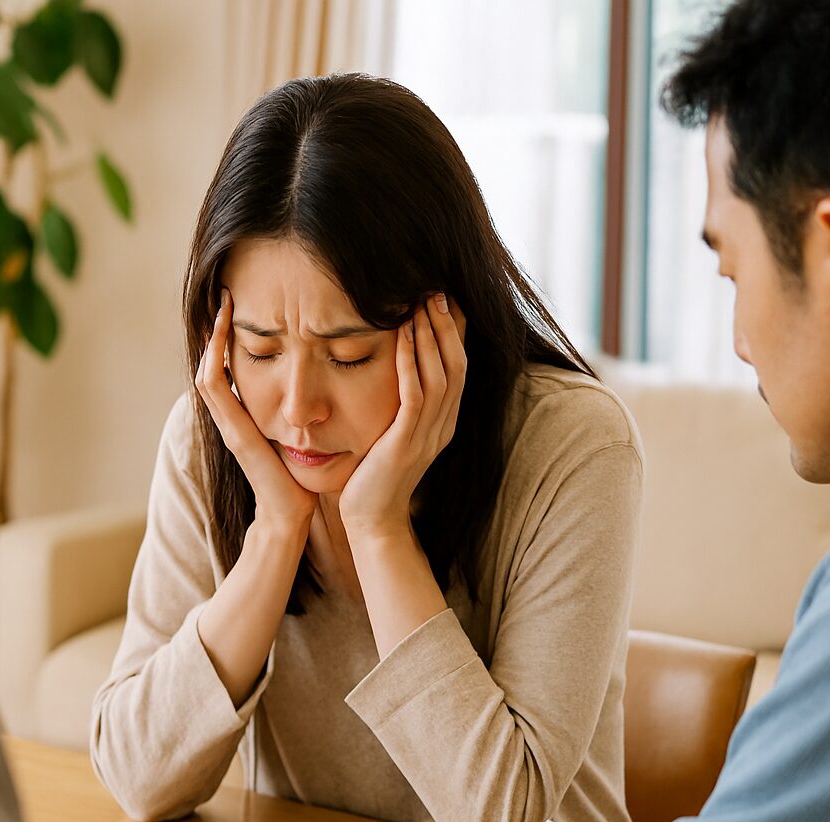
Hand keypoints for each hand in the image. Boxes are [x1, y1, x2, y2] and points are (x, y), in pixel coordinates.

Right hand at [195, 289, 317, 537]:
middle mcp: (233, 418)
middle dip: (217, 330)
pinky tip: (222, 335)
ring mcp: (229, 424)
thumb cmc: (296, 481)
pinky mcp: (234, 432)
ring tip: (222, 305)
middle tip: (224, 293)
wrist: (289, 516)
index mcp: (246, 417)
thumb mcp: (294, 438)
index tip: (240, 307)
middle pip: (211, 364)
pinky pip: (215, 388)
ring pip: (208, 371)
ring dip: (213, 338)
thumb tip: (315, 389)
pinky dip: (214, 359)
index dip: (229, 340)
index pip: (228, 369)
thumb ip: (296, 415)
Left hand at [339, 292, 466, 539]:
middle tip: (435, 289)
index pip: (458, 368)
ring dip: (431, 335)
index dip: (454, 333)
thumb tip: (394, 375)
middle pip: (456, 364)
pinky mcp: (406, 444)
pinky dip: (410, 362)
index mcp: (443, 423)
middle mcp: (443, 427)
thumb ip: (400, 407)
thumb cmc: (374, 479)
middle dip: (447, 325)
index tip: (444, 300)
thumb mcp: (393, 435)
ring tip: (421, 301)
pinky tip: (401, 336)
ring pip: (440, 375)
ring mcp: (428, 436)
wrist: (372, 523)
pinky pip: (414, 396)